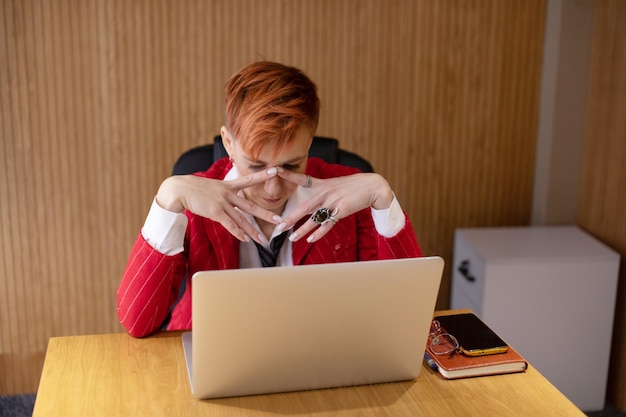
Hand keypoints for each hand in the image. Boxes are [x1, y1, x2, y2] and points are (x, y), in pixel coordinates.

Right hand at [156, 168, 282, 243]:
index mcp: (228, 185)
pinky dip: (239, 233)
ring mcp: (222, 203)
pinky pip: (230, 225)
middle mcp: (228, 193)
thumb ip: (223, 192)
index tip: (276, 170)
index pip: (249, 179)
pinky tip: (246, 239)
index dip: (263, 175)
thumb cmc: (193, 188)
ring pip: (242, 220)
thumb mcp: (212, 186)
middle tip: (280, 220)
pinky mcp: (215, 212)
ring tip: (263, 240)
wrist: (179, 189)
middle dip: (266, 214)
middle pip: (251, 206)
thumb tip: (230, 197)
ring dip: (253, 231)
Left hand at [276, 169, 393, 242]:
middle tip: (278, 225)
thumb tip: (311, 199)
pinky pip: (327, 224)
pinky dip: (319, 233)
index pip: (301, 179)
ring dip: (302, 229)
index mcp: (321, 185)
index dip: (288, 175)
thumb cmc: (352, 187)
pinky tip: (310, 240)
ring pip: (313, 219)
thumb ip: (321, 191)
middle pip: (304, 207)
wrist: (371, 186)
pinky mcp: (341, 211)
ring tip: (291, 238)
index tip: (274, 170)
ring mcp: (333, 202)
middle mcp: (324, 193)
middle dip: (290, 217)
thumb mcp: (334, 185)